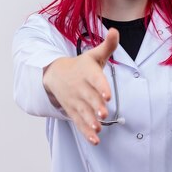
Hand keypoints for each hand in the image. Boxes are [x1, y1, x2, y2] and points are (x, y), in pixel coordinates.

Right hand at [42, 28, 119, 144]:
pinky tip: (95, 140)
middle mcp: (80, 88)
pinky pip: (79, 123)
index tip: (107, 94)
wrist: (55, 75)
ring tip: (98, 128)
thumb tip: (116, 31)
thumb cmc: (81, 65)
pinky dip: (86, 132)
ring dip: (90, 121)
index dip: (101, 87)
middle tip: (104, 114)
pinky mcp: (73, 111)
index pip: (95, 79)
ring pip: (83, 112)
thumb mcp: (94, 55)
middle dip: (96, 106)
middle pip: (89, 98)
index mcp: (87, 72)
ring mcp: (76, 101)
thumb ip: (107, 45)